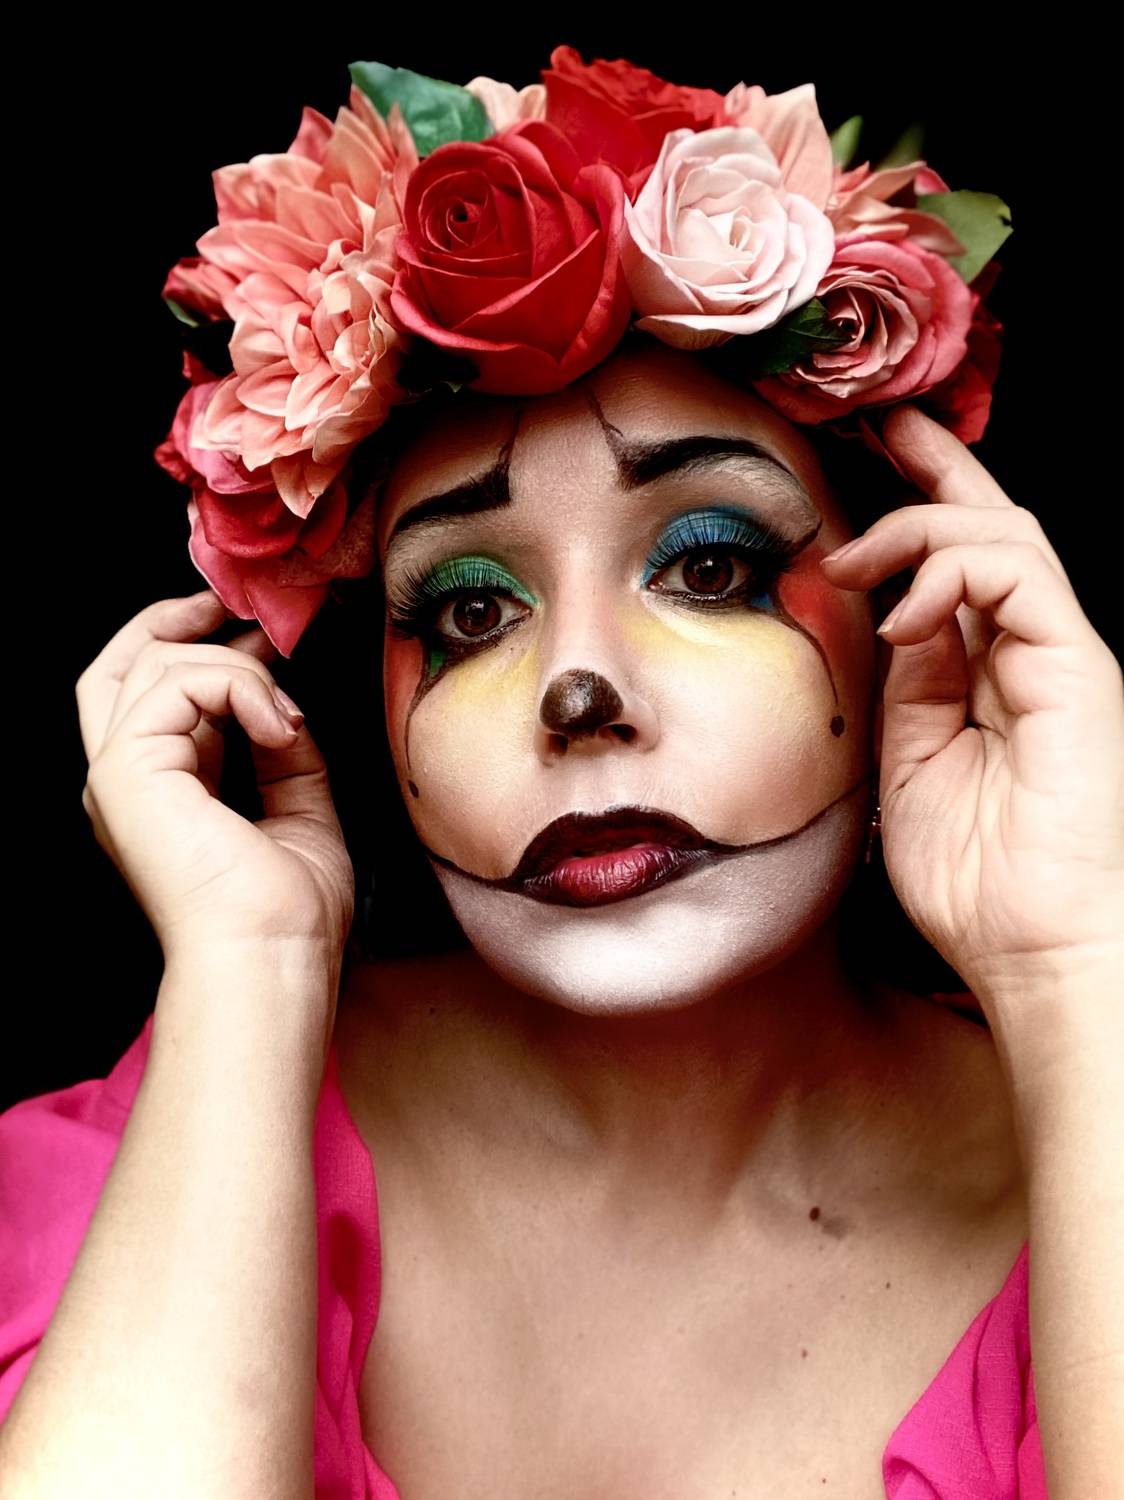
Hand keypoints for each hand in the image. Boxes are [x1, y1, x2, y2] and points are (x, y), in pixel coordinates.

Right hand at [77, 589, 354, 970]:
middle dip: (173, 622)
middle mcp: (126, 783)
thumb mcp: (298, 809)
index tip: (261, 638)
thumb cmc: (288, 910)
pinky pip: (175, 683)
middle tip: (234, 609)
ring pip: (153, 665)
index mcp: (160, 796)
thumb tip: (283, 703)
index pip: (155, 700)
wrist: (273, 957)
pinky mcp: (124, 772)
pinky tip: (281, 727)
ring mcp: (117, 777)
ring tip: (287, 714)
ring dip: (234, 668)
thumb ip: (282, 752)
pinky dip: (238, 688)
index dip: (204, 654)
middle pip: (118, 668)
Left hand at [821, 406, 1123, 1005]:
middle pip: (992, 529)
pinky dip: (952, 571)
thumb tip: (892, 614)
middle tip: (885, 425)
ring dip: (920, 524)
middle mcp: (1032, 656)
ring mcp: (1060, 659)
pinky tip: (902, 608)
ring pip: (1004, 537)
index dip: (919, 510)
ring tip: (853, 555)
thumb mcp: (910, 767)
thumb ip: (906, 689)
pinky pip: (1018, 578)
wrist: (1033, 953)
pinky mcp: (1078, 670)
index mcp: (989, 677)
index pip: (958, 569)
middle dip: (938, 469)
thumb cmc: (976, 883)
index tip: (866, 466)